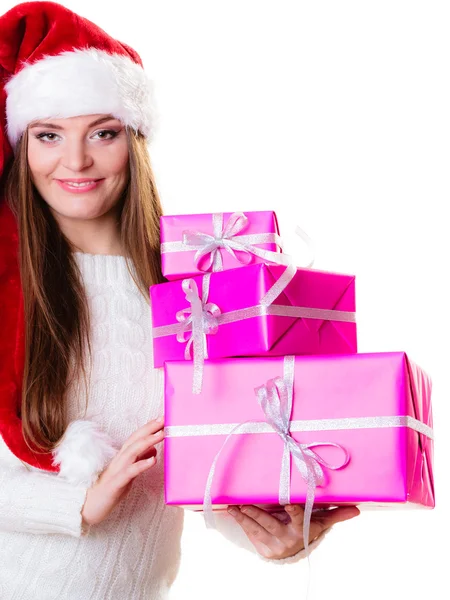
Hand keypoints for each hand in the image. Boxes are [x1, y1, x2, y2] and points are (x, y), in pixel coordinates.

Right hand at [81, 417, 163, 526]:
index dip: (148, 427)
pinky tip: (153, 461)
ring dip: (148, 441)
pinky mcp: (116, 483)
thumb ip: (139, 461)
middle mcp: (120, 459)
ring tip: (161, 434)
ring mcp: (117, 470)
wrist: (88, 507)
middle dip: (150, 428)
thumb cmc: (110, 489)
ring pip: (132, 451)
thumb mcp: (128, 473)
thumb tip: (154, 451)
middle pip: (135, 439)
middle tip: (164, 419)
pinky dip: (141, 464)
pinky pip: (130, 472)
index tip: (162, 418)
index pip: (136, 437)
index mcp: (123, 456)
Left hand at [227, 504, 359, 559]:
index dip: (293, 512)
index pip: (298, 519)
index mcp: (301, 529)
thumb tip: (356, 509)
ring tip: (234, 507)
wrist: (293, 553)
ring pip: (257, 529)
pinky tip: (232, 511)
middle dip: (257, 514)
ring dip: (244, 518)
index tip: (288, 503)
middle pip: (271, 524)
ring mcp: (272, 543)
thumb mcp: (320, 524)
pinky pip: (249, 533)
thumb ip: (336, 515)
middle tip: (245, 504)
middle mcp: (286, 538)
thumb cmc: (307, 531)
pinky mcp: (261, 546)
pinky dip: (240, 522)